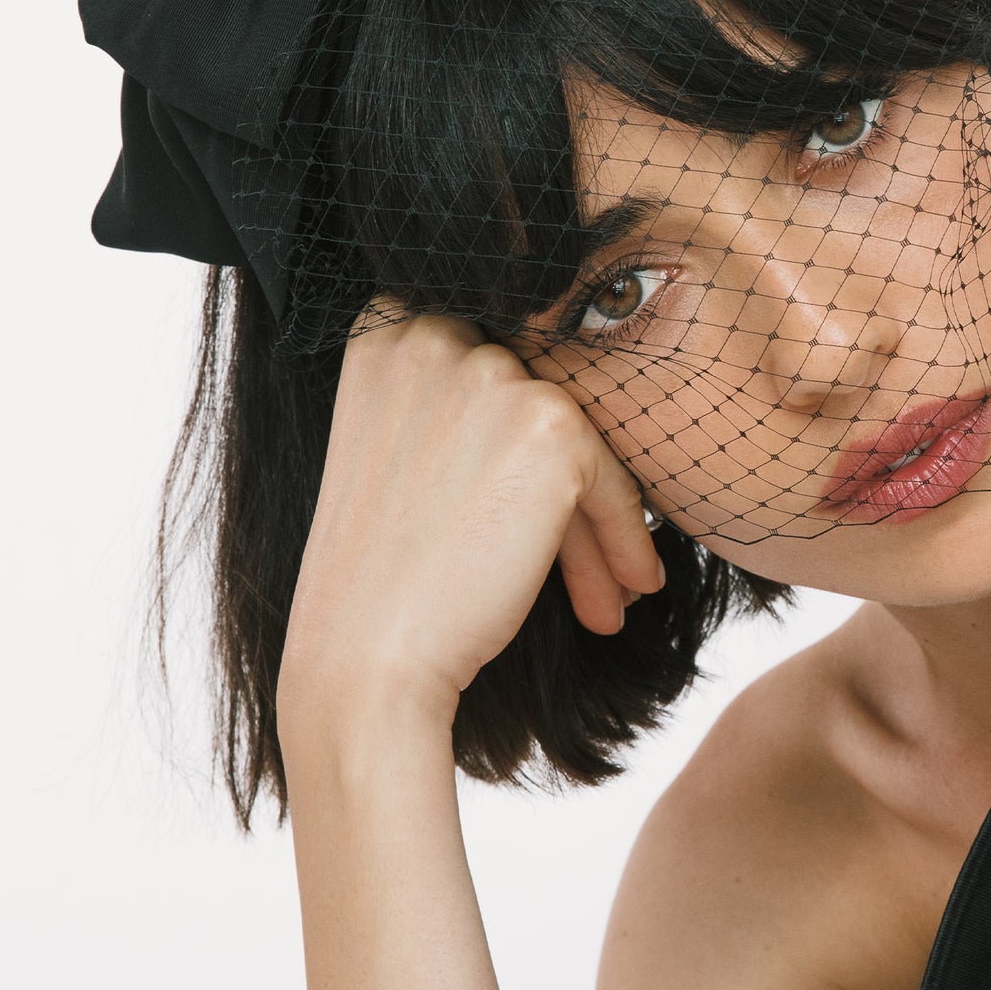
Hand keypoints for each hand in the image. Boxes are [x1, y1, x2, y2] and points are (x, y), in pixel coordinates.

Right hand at [275, 304, 667, 745]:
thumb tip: (556, 407)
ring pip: (579, 440)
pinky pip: (613, 476)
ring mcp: (490, 372)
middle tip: (581, 566)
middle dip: (560, 487)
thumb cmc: (376, 578)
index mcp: (382, 329)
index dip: (512, 440)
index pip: (487, 362)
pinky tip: (622, 588)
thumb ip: (456, 406)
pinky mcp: (548, 422)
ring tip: (605, 591)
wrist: (366, 660)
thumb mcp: (396, 454)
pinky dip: (624, 535)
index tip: (529, 507)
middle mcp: (431, 332)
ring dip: (594, 523)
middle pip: (534, 398)